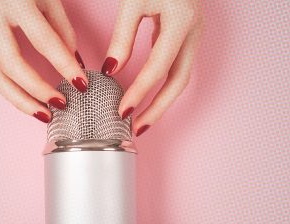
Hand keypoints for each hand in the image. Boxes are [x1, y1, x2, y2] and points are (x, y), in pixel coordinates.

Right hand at [0, 0, 86, 122]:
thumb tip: (73, 64)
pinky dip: (11, 91)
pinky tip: (27, 100)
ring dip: (21, 100)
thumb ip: (62, 29)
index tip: (82, 84)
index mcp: (15, 1)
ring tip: (44, 114)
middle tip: (61, 104)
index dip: (64, 65)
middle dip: (38, 90)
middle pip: (12, 64)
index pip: (44, 40)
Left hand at [102, 0, 202, 135]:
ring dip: (162, 102)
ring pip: (181, 79)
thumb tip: (112, 69)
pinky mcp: (187, 38)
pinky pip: (177, 69)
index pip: (157, 69)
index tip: (121, 111)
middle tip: (137, 128)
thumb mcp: (134, 3)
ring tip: (143, 119)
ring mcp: (194, 37)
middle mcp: (193, 34)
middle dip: (157, 109)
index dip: (138, 93)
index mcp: (180, 23)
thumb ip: (123, 37)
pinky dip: (163, 86)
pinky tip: (148, 96)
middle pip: (178, 83)